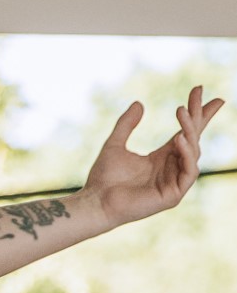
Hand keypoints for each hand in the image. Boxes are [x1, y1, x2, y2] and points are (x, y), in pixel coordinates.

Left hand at [82, 87, 222, 227]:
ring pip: (193, 152)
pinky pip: (189, 172)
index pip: (185, 132)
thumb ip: (126, 124)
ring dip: (190, 131)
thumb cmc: (103, 178)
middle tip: (197, 93)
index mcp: (162, 158)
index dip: (194, 113)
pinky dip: (187, 155)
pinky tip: (178, 139)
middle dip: (198, 115)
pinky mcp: (173, 195)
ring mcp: (174, 182)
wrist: (95, 201)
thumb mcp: (115, 144)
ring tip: (181, 113)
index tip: (198, 90)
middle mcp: (171, 168)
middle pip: (193, 138)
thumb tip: (138, 103)